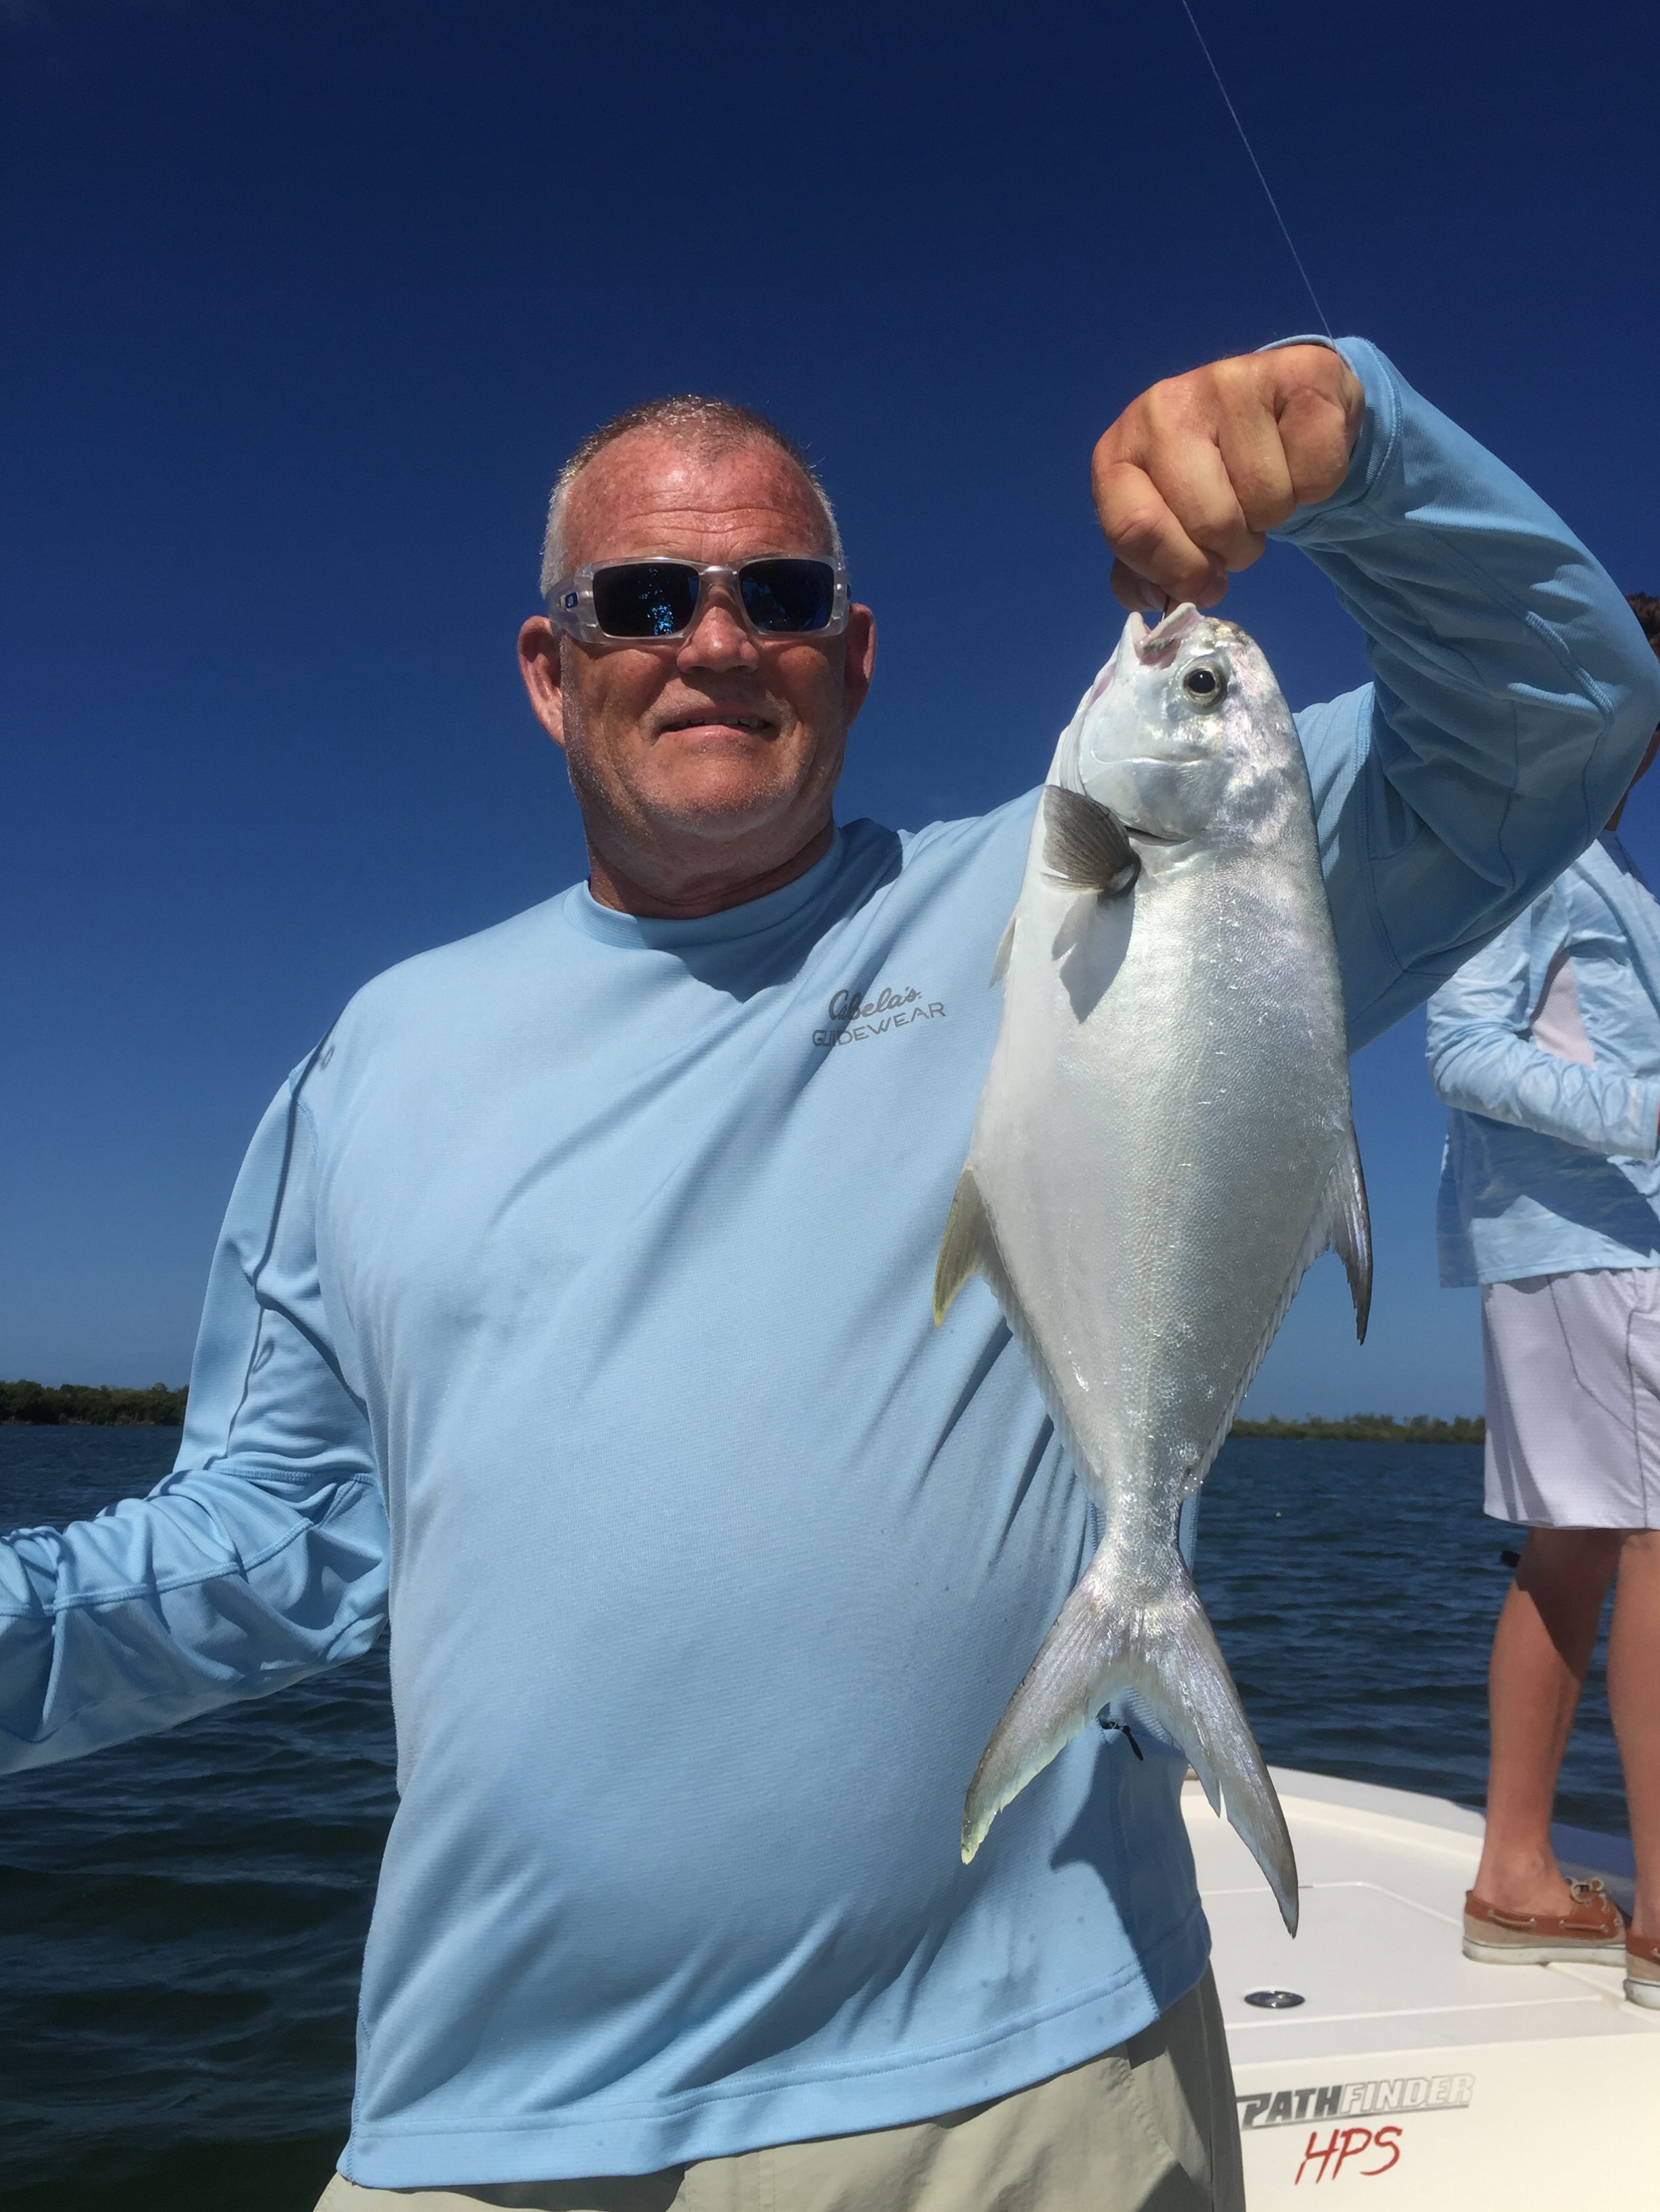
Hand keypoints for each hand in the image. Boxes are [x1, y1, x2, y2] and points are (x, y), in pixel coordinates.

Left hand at [1092, 345, 1364, 613]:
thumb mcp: (1167, 526)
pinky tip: (1297, 456)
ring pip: (1268, 500)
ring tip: (1266, 483)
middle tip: (1238, 523)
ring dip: (1275, 514)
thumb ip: (1151, 574)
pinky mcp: (1298, 376)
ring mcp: (1230, 381)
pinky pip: (1315, 475)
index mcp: (1118, 452)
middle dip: (1234, 547)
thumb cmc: (1214, 479)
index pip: (1133, 529)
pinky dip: (1316, 485)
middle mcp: (1163, 407)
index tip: (1202, 580)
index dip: (1177, 572)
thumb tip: (1169, 603)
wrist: (1281, 412)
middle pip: (1211, 523)